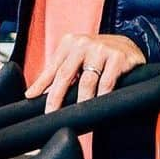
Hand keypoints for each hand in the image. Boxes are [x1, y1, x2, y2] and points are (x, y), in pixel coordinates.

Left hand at [26, 33, 145, 113]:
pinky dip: (101, 97)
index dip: (40, 84)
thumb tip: (38, 93)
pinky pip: (107, 83)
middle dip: (56, 96)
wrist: (128, 46)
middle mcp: (83, 43)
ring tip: (75, 115)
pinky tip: (97, 107)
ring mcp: (101, 49)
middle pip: (65, 74)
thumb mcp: (78, 58)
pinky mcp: (118, 58)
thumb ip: (62, 72)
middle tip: (50, 112)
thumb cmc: (99, 55)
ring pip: (86, 82)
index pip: (53, 67)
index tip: (31, 98)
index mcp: (70, 43)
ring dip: (80, 101)